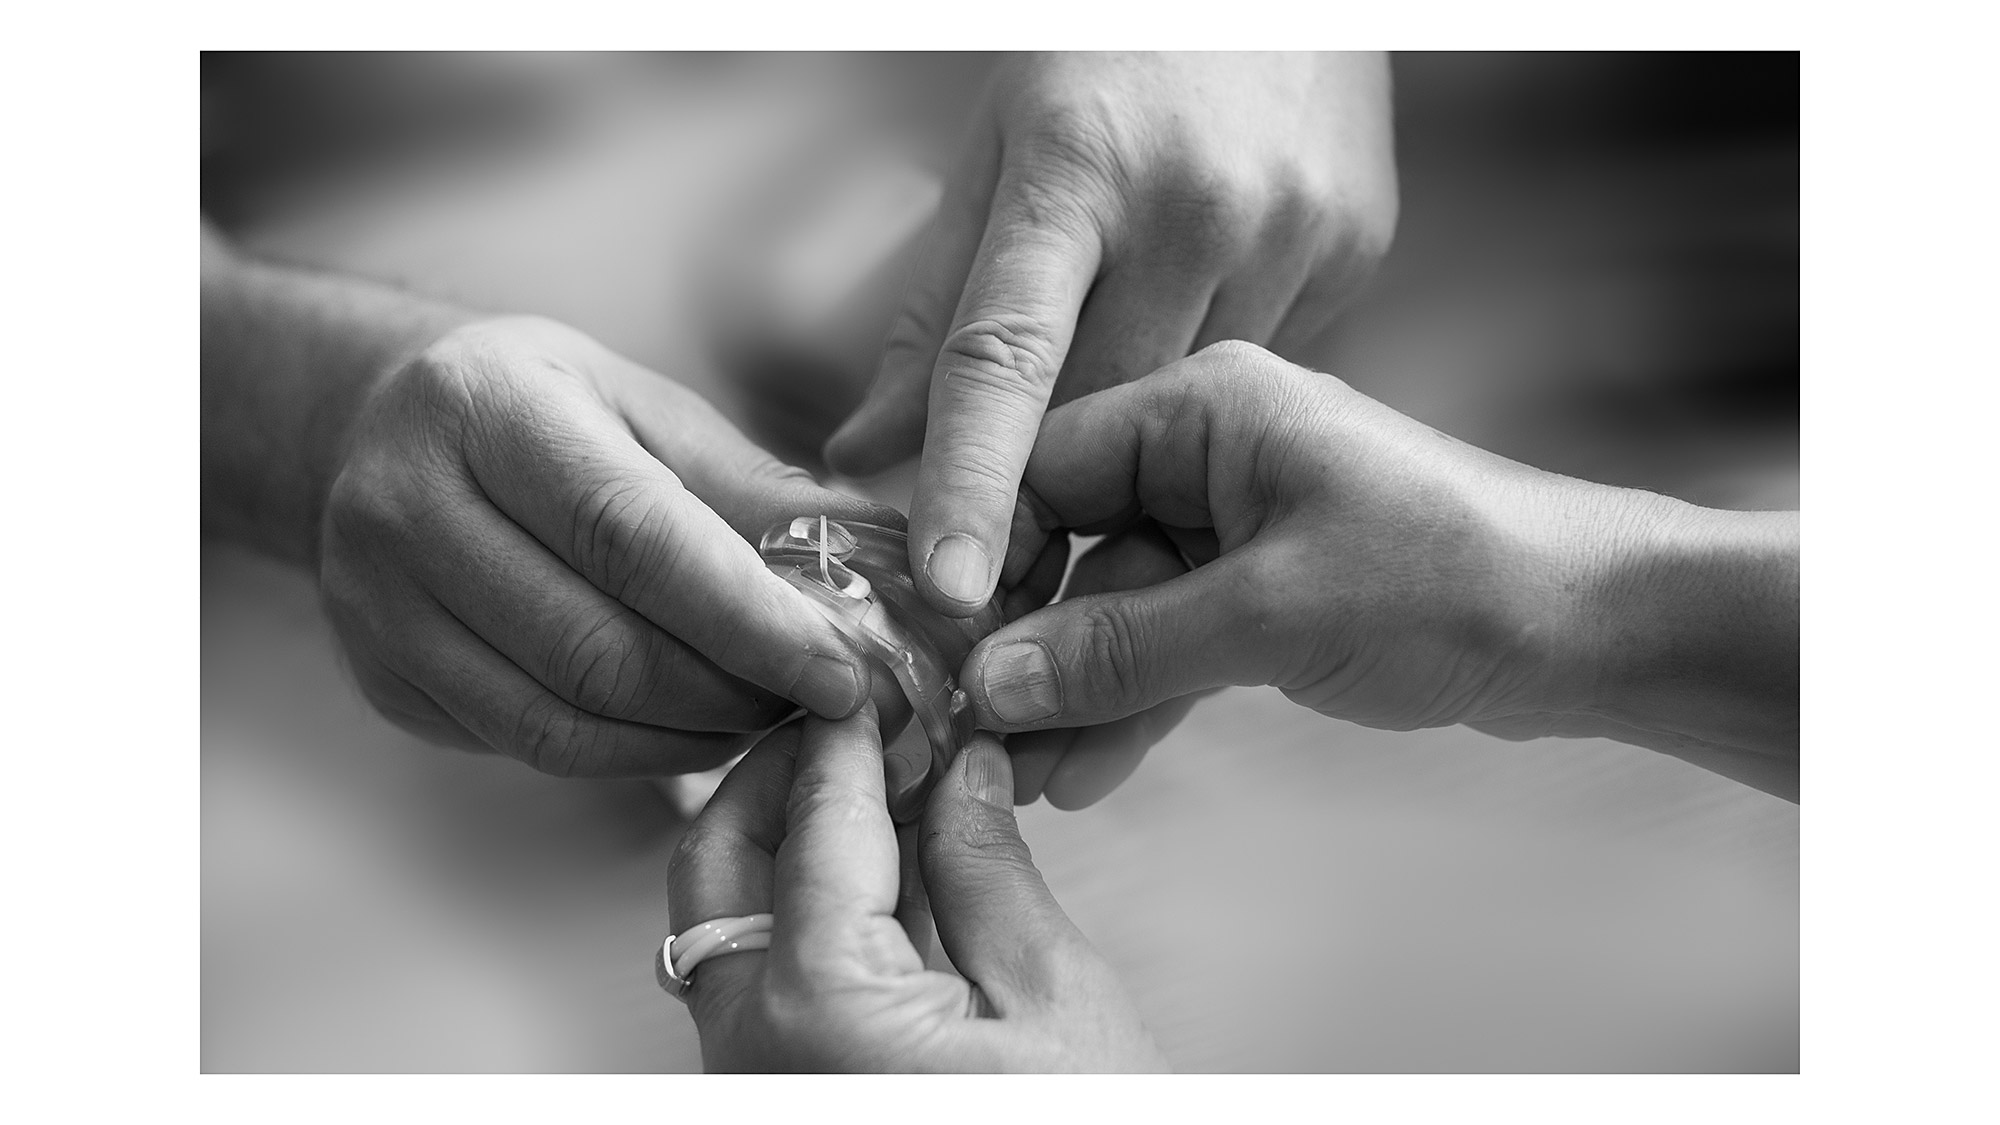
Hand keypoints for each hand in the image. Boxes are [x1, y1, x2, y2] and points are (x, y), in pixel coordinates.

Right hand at [319, 315, 908, 776]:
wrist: (376, 424)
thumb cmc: (547, 409)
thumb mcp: (650, 409)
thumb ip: (756, 488)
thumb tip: (884, 559)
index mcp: (487, 409)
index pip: (632, 538)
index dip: (750, 618)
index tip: (844, 670)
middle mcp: (408, 507)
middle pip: (598, 649)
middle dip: (735, 693)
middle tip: (825, 703)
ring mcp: (379, 605)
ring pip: (562, 722)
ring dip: (692, 738)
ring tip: (771, 717)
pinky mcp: (384, 680)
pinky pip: (530, 747)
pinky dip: (633, 756)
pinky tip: (695, 730)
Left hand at [667, 708, 1165, 1070]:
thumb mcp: (1057, 1001)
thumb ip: (990, 867)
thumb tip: (962, 768)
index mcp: (821, 1008)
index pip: (816, 820)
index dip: (849, 731)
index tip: (874, 676)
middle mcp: (755, 1048)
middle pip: (716, 860)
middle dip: (778, 774)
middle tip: (849, 719)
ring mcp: (754, 1081)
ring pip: (726, 918)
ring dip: (786, 837)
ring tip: (879, 782)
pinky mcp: (779, 1097)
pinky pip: (762, 976)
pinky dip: (804, 908)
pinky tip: (881, 869)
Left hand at [825, 52, 1397, 616]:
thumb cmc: (1106, 59)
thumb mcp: (997, 155)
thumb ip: (934, 311)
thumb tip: (867, 456)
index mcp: (1076, 169)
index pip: (1005, 355)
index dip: (970, 481)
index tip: (949, 586)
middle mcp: (1194, 205)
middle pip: (1104, 410)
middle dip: (1054, 478)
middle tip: (1017, 523)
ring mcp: (1292, 227)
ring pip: (1190, 406)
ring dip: (1144, 425)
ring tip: (1131, 348)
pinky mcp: (1358, 248)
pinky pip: (1266, 364)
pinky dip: (1216, 367)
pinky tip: (1207, 296)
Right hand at [961, 342, 1801, 799]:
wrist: (1593, 627)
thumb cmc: (1448, 579)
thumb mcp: (1266, 615)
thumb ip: (1120, 647)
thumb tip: (988, 680)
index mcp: (1203, 408)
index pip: (1045, 464)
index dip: (980, 555)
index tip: (932, 642)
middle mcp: (1210, 451)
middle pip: (1072, 542)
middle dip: (1026, 642)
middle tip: (968, 729)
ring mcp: (1238, 521)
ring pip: (1118, 605)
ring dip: (1076, 689)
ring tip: (1024, 776)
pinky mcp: (1266, 587)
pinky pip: (1171, 639)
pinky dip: (1136, 699)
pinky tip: (1088, 769)